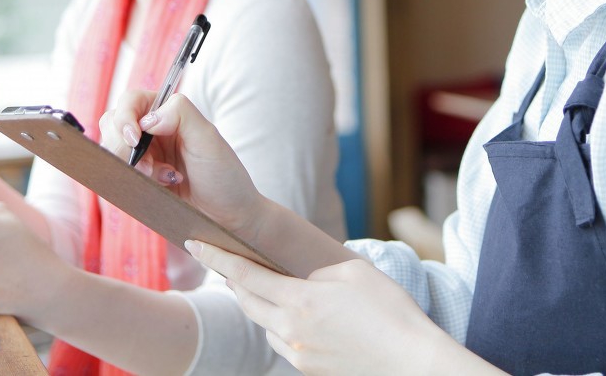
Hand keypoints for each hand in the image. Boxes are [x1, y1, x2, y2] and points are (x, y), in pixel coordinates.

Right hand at [100, 92, 267, 240]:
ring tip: (163, 177)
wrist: (228, 216)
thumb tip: (148, 118)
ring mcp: (144, 155)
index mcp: (169, 113)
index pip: (131, 101)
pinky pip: (118, 175)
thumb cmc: (224, 175)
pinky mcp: (139, 179)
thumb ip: (181, 114)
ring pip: (113, 150)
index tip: (134, 139)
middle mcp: (153, 131)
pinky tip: (160, 186)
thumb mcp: (208, 138)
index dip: (125, 117)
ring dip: (132, 165)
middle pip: (113, 124)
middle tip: (147, 167)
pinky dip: (133, 181)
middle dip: (123, 145)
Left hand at [189, 241, 461, 375]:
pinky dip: (277, 326)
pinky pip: (281, 343)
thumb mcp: (353, 273)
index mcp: (299, 301)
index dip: (217, 257)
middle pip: (246, 301)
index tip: (195, 243)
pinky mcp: (308, 370)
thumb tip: (298, 273)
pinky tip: (293, 317)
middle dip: (232, 280)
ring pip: (263, 325)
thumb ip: (316, 270)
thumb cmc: (389, 312)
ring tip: (262, 287)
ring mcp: (297, 355)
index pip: (245, 274)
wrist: (410, 362)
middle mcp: (290, 330)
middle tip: (223, 262)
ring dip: (256, 305)